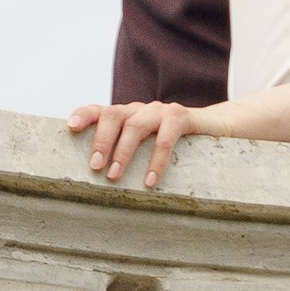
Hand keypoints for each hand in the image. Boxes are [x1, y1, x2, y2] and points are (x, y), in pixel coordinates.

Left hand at [67, 97, 210, 190]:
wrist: (219, 127)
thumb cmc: (178, 144)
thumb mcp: (149, 146)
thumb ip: (128, 153)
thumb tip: (101, 180)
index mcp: (128, 114)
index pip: (100, 110)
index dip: (84, 115)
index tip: (70, 127)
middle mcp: (141, 109)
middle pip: (112, 115)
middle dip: (100, 140)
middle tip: (94, 166)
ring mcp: (161, 111)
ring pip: (135, 126)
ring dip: (122, 152)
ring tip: (114, 176)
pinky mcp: (182, 118)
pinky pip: (165, 138)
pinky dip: (155, 161)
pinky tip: (150, 182)